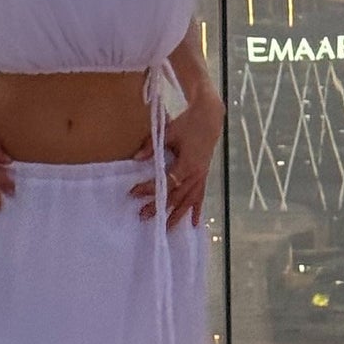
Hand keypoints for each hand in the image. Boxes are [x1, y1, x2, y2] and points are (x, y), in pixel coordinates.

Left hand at [134, 86, 223, 229]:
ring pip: (189, 200)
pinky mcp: (204, 174)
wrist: (210, 115)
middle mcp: (195, 174)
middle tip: (143, 216)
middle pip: (176, 195)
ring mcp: (201, 175)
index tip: (133, 192)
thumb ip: (152, 145)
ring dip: (178, 214)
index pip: (165, 182)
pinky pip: (201, 196)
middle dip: (159, 206)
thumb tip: (136, 158)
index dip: (149, 188)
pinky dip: (197, 209)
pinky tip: (195, 223)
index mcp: (187, 164)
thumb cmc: (189, 121)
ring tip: (167, 228)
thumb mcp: (169, 131)